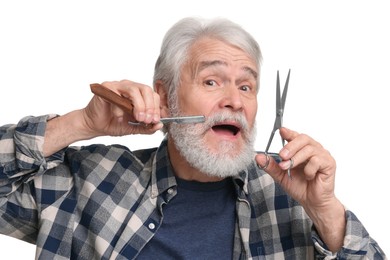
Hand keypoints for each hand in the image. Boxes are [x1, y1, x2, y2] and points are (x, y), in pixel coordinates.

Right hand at [82, 80, 162, 137]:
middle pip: (146, 89)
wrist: (94, 125)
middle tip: (147, 120)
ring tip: (138, 118)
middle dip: (149, 106)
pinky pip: (117, 95)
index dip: (156, 108)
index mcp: (138, 94)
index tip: (155, 120)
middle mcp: (129, 87)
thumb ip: (146, 127)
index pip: (153, 95)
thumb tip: (159, 125)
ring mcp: (118, 86)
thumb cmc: (113, 123)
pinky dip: (120, 108)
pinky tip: (119, 118)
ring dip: (139, 105)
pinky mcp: (106, 89)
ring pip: (134, 90)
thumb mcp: (134, 127)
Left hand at [255, 127, 344, 250]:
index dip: (289, 132)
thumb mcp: (281, 175)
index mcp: (301, 149)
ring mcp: (322, 155)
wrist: (312, 202)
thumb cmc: (300, 186)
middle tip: (281, 156)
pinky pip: (317, 161)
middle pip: (303, 138)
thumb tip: (258, 157)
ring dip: (296, 159)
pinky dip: (309, 169)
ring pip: (309, 149)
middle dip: (290, 146)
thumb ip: (271, 165)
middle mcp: (313, 149)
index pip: (295, 136)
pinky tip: (308, 177)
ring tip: (288, 167)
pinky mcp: (329, 164)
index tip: (281, 131)